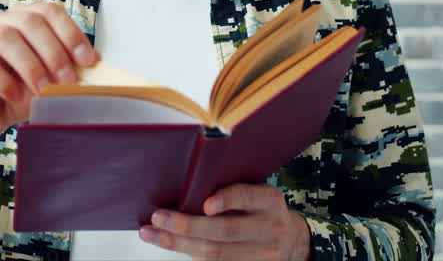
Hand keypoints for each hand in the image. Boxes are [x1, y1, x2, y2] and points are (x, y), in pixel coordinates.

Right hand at [0, 1, 97, 179]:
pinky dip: (5, 80)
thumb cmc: (18, 96)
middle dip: (53, 51)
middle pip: (28, 20)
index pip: (49, 10)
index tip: (88, 61)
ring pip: (4, 37)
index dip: (70, 32)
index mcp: (23, 19)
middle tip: (67, 80)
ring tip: (43, 91)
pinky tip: (17, 97)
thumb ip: (69, 67)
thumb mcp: (50, 81)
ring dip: (30, 66)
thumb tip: (97, 61)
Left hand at [139, 183, 311, 260]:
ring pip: (216, 253)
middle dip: (188, 225)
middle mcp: (270, 228)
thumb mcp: (256, 192)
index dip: (228, 200)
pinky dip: (189, 253)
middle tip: (159, 217)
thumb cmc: (261, 208)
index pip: (249, 197)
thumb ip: (232, 188)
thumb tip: (186, 188)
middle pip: (226, 231)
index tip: (206, 204)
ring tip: (152, 234)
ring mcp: (263, 254)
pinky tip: (169, 244)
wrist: (290, 240)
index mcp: (270, 200)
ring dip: (179, 243)